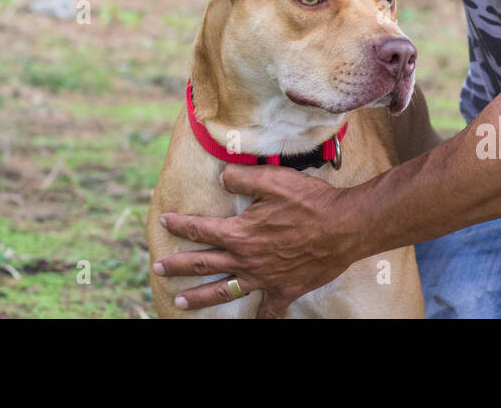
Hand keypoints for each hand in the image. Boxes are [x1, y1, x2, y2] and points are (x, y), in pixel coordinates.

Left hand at [154, 164, 363, 317]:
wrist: (344, 227)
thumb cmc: (309, 201)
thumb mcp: (272, 179)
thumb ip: (242, 178)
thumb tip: (223, 178)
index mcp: (240, 233)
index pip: (200, 229)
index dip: (180, 225)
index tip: (164, 221)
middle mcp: (247, 259)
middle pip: (204, 263)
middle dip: (177, 266)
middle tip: (157, 269)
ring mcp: (265, 278)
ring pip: (225, 291)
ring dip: (201, 297)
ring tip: (180, 302)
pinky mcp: (285, 289)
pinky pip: (268, 309)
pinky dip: (260, 316)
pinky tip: (252, 322)